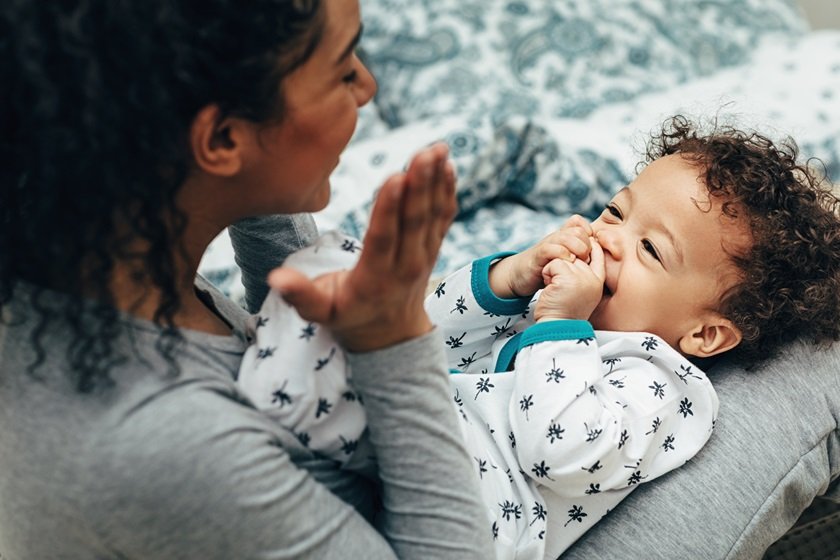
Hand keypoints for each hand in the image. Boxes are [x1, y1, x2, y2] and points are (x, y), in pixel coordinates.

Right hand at [268, 143, 455, 351]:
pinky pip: (444, 216)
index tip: (394, 177)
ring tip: (439, 148)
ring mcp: (424, 256)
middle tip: (424, 153)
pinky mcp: (433, 247)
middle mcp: (406, 265)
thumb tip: (274, 278)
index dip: (389, 209)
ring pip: (433, 214)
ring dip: (437, 180)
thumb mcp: (320, 313)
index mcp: (375, 278)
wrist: (390, 334)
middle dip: (420, 185)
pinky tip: (448, 164)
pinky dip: (447, 190)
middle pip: (414, 221)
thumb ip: (300, 295)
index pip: (383, 239)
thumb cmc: (348, 318)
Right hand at [489, 215, 592, 298]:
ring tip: (579, 260)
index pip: (579, 223)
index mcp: (563, 237)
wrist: (520, 275)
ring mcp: (546, 245)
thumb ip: (578, 255)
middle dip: (586, 243)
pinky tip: (567, 262)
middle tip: (587, 259)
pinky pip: (550, 249)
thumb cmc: (546, 269)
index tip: (592, 249)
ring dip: (577, 248)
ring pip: (565, 236)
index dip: (589, 233)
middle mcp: (555, 238)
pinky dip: (562, 254)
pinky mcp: (538, 256)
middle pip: (577, 230)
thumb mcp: (564, 260)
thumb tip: (598, 255)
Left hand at [535, 238, 604, 321]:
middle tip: (560, 287)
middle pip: (576, 255)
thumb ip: (585, 275)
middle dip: (563, 266)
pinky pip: (554, 264)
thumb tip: (583, 253)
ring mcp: (582, 278)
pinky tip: (550, 288)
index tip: (582, 245)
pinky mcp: (568, 278)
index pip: (598, 254)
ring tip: (555, 288)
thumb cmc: (564, 312)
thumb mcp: (582, 293)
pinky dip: (547, 274)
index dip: (589, 247)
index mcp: (598, 282)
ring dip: (553, 271)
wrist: (557, 327)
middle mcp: (593, 279)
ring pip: (564, 258)